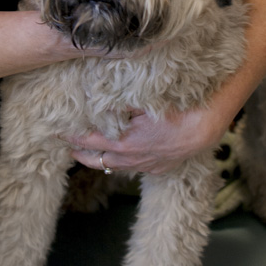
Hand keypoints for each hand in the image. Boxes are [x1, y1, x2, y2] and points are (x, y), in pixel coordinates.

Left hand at [63, 101, 233, 175]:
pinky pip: (133, 168)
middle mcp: (131, 158)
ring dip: (98, 159)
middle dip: (80, 151)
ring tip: (85, 153)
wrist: (207, 127)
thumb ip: (119, 101)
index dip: (72, 134)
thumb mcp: (145, 100)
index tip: (57, 128)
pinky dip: (120, 162)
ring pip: (113, 167)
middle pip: (97, 159)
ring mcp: (145, 165)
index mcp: (124, 142)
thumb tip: (97, 97)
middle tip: (66, 144)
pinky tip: (119, 156)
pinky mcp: (158, 168)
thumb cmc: (176, 108)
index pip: (88, 140)